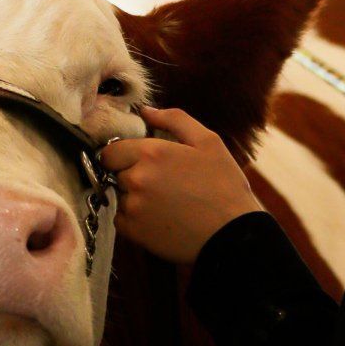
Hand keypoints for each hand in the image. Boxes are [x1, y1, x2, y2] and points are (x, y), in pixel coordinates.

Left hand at [102, 105, 263, 262]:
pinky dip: (134, 219)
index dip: (125, 155)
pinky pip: (121, 219)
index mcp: (151, 153)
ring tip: (164, 203)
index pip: (111, 150)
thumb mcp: (208, 142)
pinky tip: (160, 218)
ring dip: (134, 197)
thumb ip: (174, 119)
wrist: (232, 234)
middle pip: (115, 173)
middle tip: (161, 183)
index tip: (143, 162)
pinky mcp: (133, 231)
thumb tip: (145, 111)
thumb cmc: (224, 186)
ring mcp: (133, 206)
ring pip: (119, 196)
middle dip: (131, 174)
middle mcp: (136, 178)